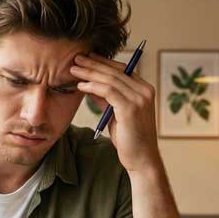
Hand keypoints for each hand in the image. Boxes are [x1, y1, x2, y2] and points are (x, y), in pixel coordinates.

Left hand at [70, 53, 160, 172]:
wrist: (141, 159)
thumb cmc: (129, 139)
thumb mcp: (115, 114)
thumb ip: (105, 99)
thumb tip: (88, 85)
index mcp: (144, 90)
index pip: (122, 69)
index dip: (104, 62)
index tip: (87, 58)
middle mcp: (144, 91)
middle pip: (115, 71)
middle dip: (94, 63)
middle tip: (76, 58)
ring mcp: (139, 98)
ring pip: (110, 79)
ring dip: (90, 73)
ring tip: (74, 69)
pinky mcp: (131, 108)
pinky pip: (108, 91)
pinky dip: (93, 86)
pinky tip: (80, 85)